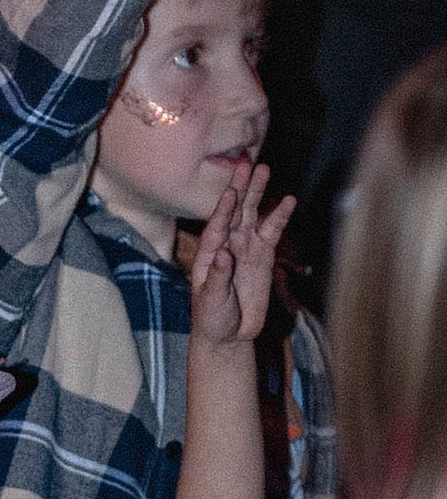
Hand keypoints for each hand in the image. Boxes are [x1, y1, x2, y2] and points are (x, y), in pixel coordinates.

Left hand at [187, 160, 289, 349]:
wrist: (229, 334)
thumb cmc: (212, 317)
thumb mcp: (211, 300)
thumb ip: (219, 277)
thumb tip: (225, 254)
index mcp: (209, 252)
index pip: (216, 226)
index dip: (223, 210)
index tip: (230, 191)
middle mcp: (227, 244)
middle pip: (235, 211)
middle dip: (241, 188)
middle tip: (248, 164)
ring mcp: (246, 247)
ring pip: (253, 215)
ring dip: (258, 194)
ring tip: (264, 169)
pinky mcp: (263, 256)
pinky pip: (272, 232)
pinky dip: (280, 216)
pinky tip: (288, 201)